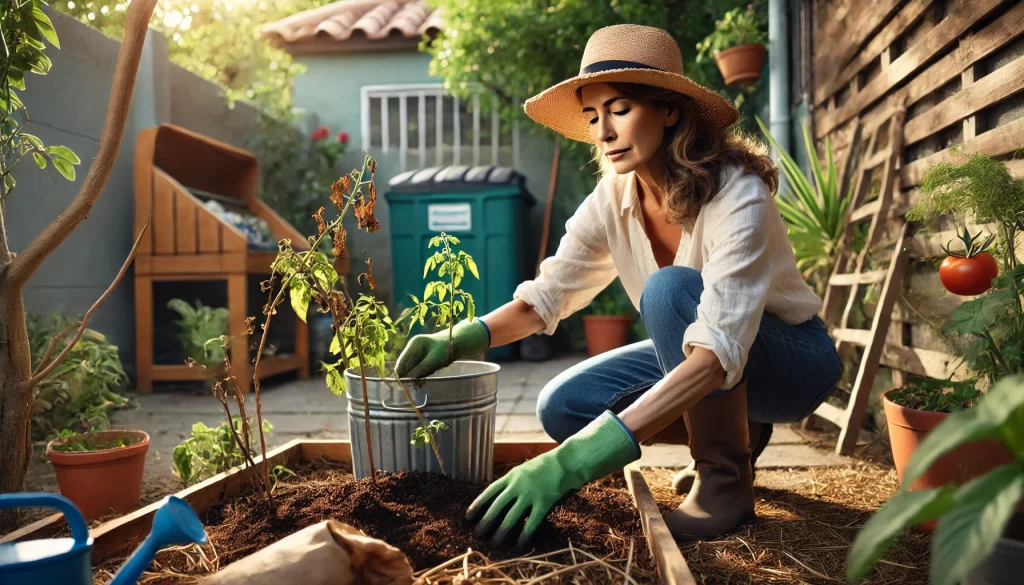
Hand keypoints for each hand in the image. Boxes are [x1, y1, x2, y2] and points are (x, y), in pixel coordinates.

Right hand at [395, 319, 490, 378]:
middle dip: (408, 377)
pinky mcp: (421, 358)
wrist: (457, 344)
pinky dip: (419, 376)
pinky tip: (423, 381)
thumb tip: (410, 381)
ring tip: (420, 385)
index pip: (401, 362)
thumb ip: (421, 369)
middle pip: (404, 366)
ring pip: (410, 369)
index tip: (405, 385)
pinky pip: (416, 369)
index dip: (401, 374)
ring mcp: (416, 352)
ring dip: (414, 377)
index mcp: (414, 344)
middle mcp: (413, 348)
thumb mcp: (434, 360)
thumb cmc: (446, 350)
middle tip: (416, 387)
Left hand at [465, 411, 640, 547]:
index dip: (477, 505)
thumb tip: (500, 497)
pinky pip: (531, 523)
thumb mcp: (524, 469)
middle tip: (477, 535)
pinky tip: (519, 545)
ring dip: (500, 533)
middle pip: (496, 508)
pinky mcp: (543, 503)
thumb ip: (513, 482)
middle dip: (485, 523)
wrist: (567, 462)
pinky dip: (523, 535)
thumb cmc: (546, 466)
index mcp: (510, 476)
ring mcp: (530, 495)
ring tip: (493, 544)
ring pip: (510, 518)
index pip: (489, 492)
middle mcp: (517, 486)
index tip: (468, 517)